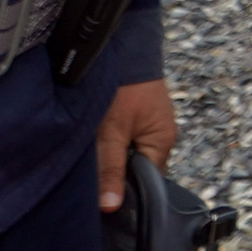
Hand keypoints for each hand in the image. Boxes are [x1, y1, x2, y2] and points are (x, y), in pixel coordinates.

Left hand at [97, 78, 178, 212]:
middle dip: (114, 173)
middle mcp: (159, 135)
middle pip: (136, 169)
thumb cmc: (122, 86)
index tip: (99, 198)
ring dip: (110, 155)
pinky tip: (94, 139)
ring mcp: (148, 123)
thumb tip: (111, 206)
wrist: (124, 44)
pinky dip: (109, 141)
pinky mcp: (135, 113)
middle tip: (90, 176)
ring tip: (90, 155)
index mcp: (161, 143)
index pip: (146, 183)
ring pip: (127, 153)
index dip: (123, 191)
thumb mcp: (111, 132)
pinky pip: (123, 138)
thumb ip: (111, 169)